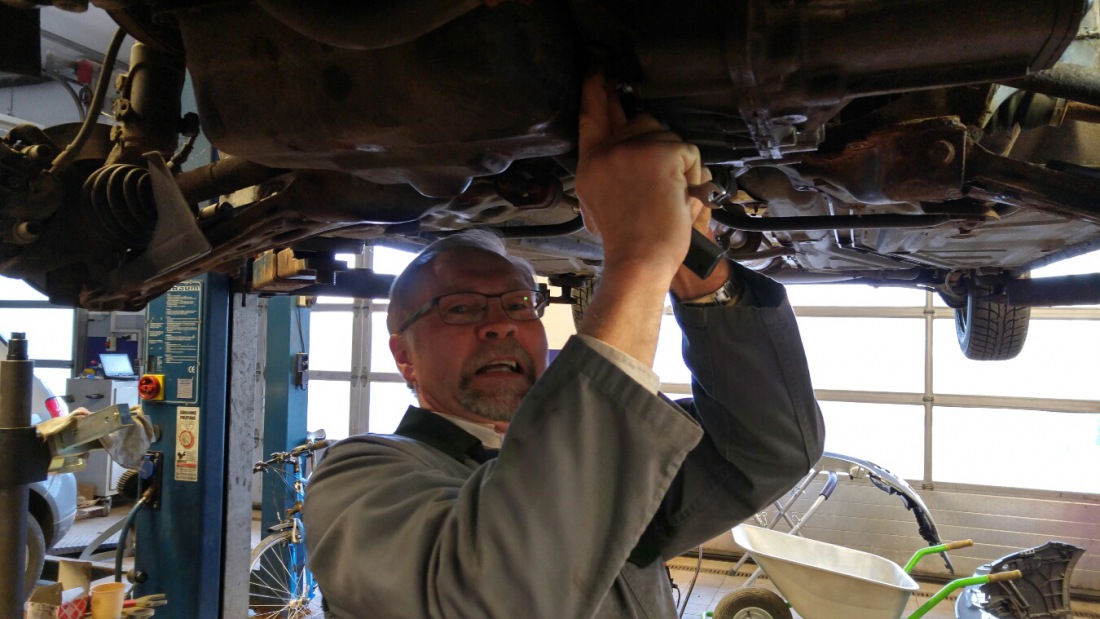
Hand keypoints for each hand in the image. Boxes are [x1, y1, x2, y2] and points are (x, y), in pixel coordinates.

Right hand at [574, 72, 705, 277]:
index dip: (595, 92)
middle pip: (643, 123)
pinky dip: (692, 176)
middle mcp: (608, 150)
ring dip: (678, 166)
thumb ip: (610, 168)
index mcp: (591, 163)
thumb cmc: (628, 241)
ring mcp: (634, 148)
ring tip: (667, 199)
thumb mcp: (600, 202)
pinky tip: (678, 198)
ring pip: (670, 138)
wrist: (638, 259)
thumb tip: (632, 145)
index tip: (596, 72)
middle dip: (660, 146)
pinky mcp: (661, 153)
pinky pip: (689, 153)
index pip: (592, 118)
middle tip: (663, 182)